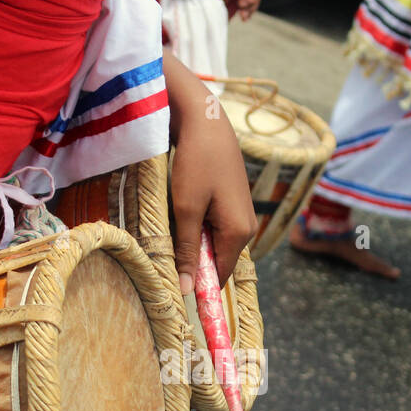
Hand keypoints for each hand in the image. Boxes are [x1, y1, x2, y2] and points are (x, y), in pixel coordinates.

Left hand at [166, 55, 256, 291]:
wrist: (205, 119)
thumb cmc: (196, 163)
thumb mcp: (186, 210)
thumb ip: (188, 251)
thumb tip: (188, 290)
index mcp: (239, 233)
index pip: (220, 276)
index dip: (198, 285)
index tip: (172, 288)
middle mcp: (246, 227)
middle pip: (217, 260)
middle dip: (192, 260)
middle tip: (163, 248)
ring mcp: (241, 213)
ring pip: (212, 242)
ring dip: (191, 240)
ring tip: (172, 221)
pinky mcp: (232, 201)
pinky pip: (213, 226)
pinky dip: (195, 224)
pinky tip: (181, 207)